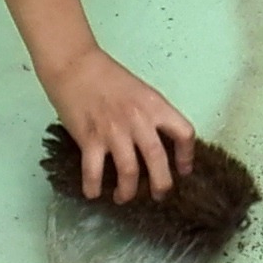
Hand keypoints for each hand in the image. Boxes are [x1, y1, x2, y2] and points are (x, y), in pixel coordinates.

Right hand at [41, 49, 195, 199]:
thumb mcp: (141, 92)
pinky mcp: (89, 138)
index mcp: (155, 105)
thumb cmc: (107, 76)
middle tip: (159, 194)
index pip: (184, 133)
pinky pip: (94, 171)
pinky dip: (93, 187)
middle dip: (162, 184)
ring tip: (123, 197)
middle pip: (158, 159)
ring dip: (128, 191)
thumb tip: (157, 143)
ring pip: (129, 172)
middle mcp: (138, 119)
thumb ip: (151, 116)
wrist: (75, 65)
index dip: (187, 156)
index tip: (183, 170)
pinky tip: (93, 193)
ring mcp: (114, 130)